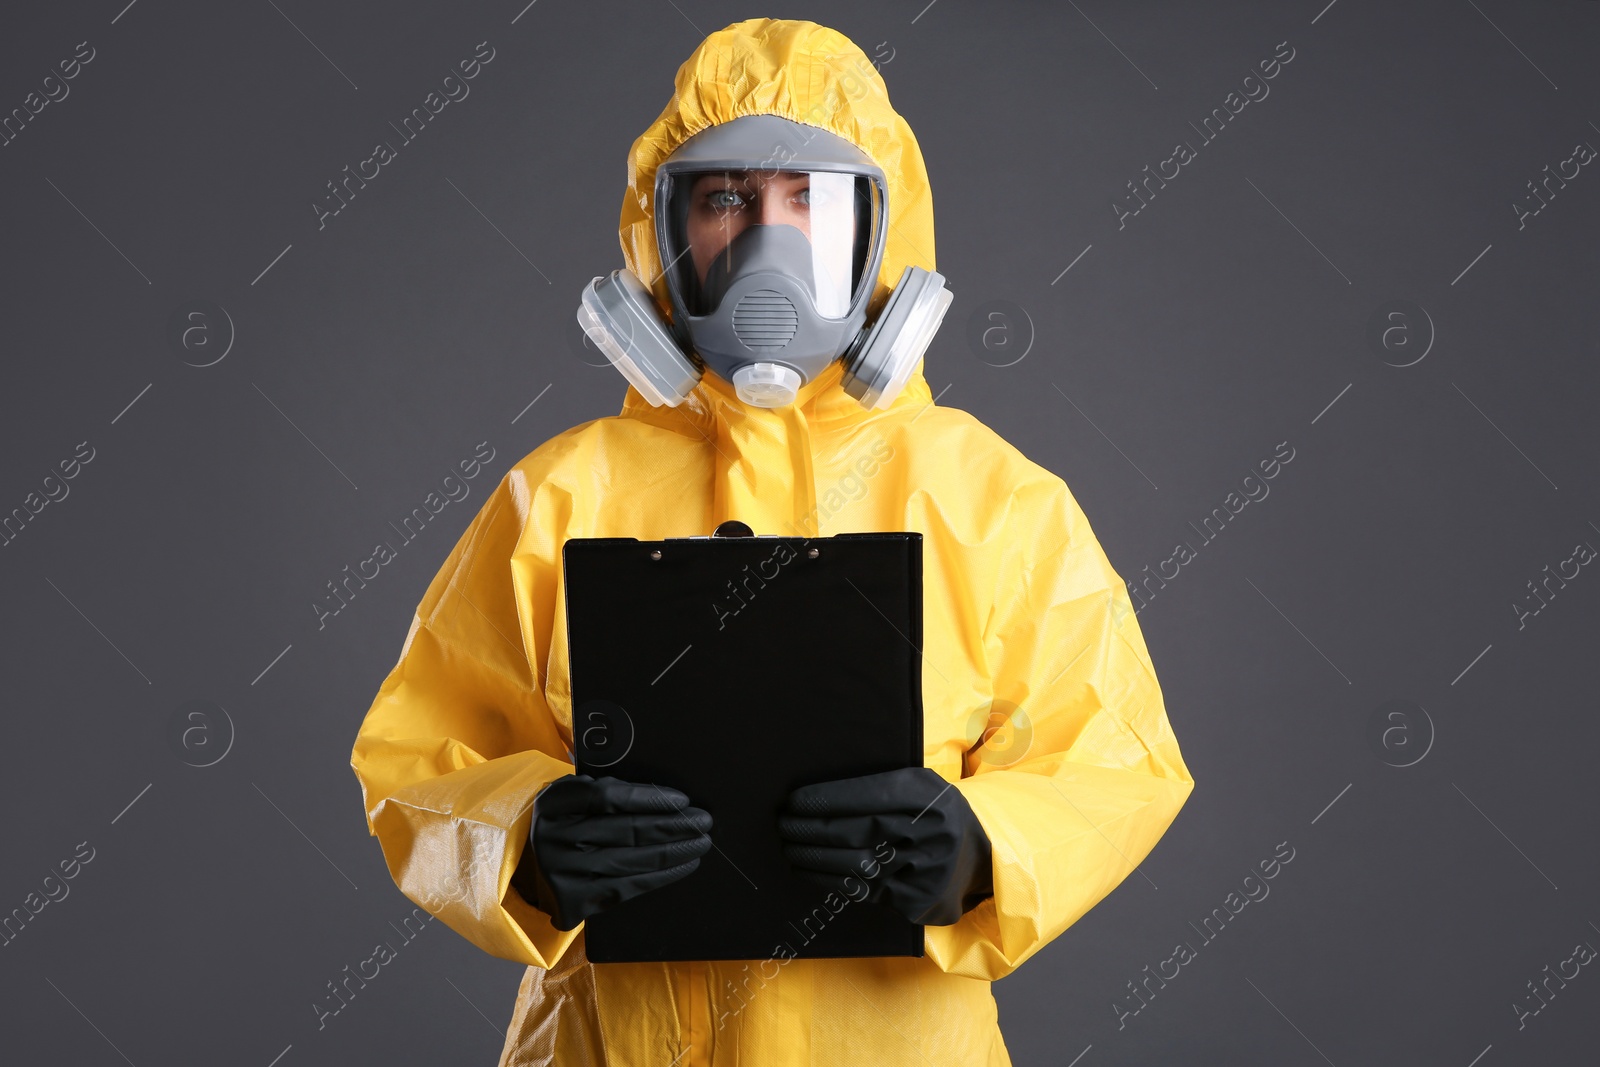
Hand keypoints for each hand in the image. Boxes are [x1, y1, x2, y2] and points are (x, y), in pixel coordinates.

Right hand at [511, 774, 711, 930]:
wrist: (522, 868)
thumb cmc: (561, 823)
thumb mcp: (569, 798)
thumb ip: (603, 791)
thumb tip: (662, 796)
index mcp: (553, 804)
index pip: (608, 797)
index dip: (649, 799)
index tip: (682, 800)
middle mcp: (554, 839)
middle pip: (626, 831)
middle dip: (673, 826)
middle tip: (704, 821)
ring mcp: (564, 875)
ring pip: (632, 863)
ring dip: (674, 853)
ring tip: (700, 843)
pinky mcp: (574, 903)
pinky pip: (627, 889)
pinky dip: (660, 877)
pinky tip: (682, 866)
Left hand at [776, 767, 993, 925]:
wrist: (979, 858)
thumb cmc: (934, 814)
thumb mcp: (920, 786)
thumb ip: (881, 784)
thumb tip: (817, 790)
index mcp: (930, 796)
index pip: (869, 795)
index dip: (827, 799)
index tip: (795, 801)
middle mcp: (931, 834)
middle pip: (857, 831)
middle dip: (812, 828)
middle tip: (783, 824)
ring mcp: (925, 872)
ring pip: (855, 865)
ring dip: (813, 858)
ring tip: (790, 846)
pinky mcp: (917, 902)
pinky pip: (863, 891)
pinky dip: (829, 880)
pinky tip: (810, 869)